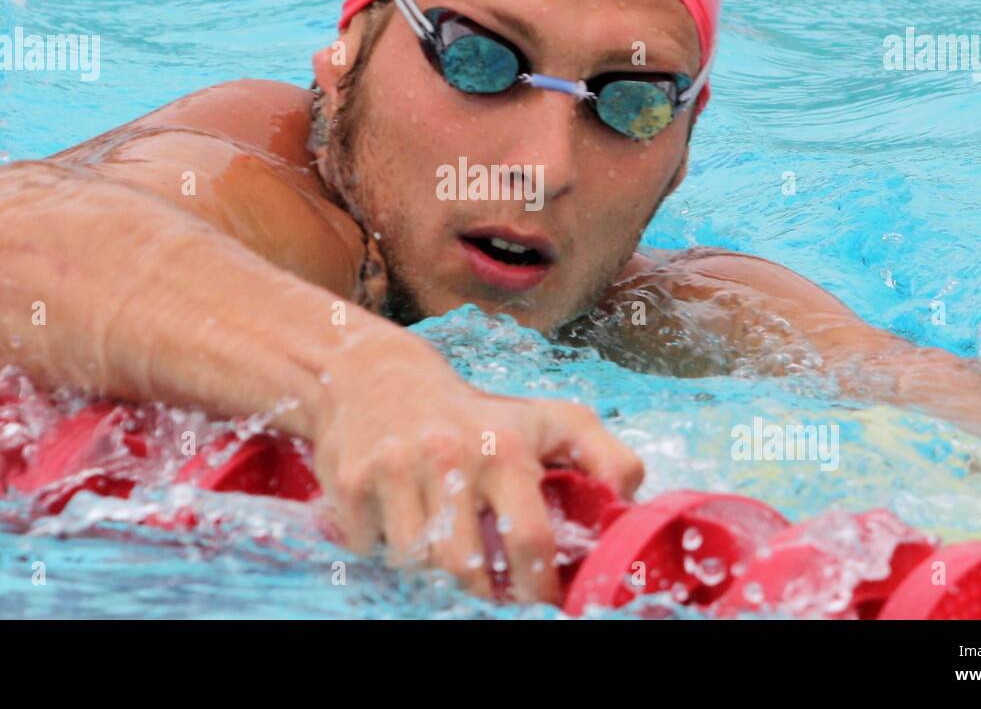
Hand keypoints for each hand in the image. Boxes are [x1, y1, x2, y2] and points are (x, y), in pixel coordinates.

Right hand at [310, 359, 642, 602]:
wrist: (377, 376)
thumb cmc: (477, 413)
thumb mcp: (549, 419)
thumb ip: (606, 455)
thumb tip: (631, 500)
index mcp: (504, 449)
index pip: (528, 539)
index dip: (537, 587)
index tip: (539, 604)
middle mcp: (449, 456)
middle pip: (465, 567)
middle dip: (480, 593)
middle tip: (488, 593)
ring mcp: (395, 469)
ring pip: (417, 563)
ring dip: (432, 571)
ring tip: (445, 552)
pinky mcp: (350, 482)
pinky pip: (369, 548)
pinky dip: (383, 550)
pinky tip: (396, 523)